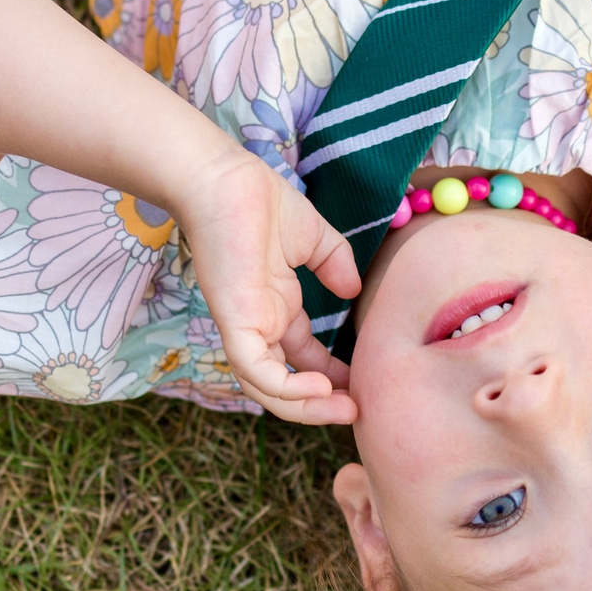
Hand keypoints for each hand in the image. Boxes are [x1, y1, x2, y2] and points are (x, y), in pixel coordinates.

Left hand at [168, 148, 362, 423]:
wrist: (227, 179)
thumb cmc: (261, 202)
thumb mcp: (315, 238)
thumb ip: (336, 265)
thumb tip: (354, 292)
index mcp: (276, 309)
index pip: (303, 358)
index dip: (333, 376)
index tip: (364, 385)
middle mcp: (260, 325)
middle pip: (287, 385)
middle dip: (322, 404)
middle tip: (358, 410)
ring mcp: (246, 327)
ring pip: (270, 390)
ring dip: (307, 408)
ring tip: (345, 409)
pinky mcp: (234, 323)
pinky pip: (256, 371)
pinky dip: (287, 388)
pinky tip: (321, 387)